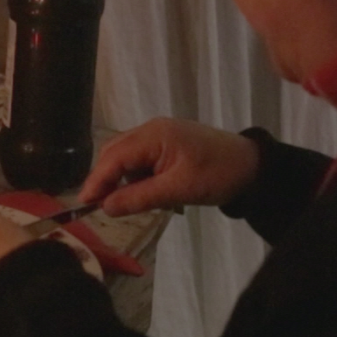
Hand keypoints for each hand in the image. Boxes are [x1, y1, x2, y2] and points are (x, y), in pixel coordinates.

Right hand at [77, 118, 258, 215]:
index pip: (114, 157)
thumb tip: (106, 207)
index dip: (96, 180)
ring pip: (125, 156)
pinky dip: (136, 176)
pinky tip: (146, 191)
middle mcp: (150, 130)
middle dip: (106, 179)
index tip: (83, 203)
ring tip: (131, 202)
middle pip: (114, 153)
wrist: (252, 166)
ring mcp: (158, 135)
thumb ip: (140, 197)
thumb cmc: (217, 175)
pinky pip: (139, 158)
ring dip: (122, 179)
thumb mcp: (179, 190)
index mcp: (153, 135)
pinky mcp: (165, 143)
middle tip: (102, 207)